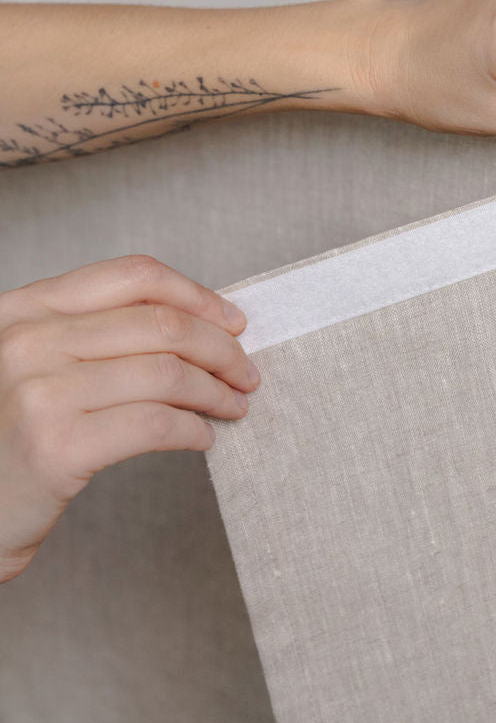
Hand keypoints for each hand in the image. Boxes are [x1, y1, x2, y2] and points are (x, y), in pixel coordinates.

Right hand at [0, 255, 258, 583]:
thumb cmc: (7, 438)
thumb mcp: (34, 363)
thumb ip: (92, 333)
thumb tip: (195, 322)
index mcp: (24, 308)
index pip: (132, 276)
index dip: (196, 295)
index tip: (232, 321)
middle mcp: (27, 340)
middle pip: (161, 324)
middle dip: (220, 348)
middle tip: (245, 372)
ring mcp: (40, 392)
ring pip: (167, 373)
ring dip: (216, 391)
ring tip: (233, 406)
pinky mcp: (57, 447)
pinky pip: (155, 424)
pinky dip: (194, 429)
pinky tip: (203, 437)